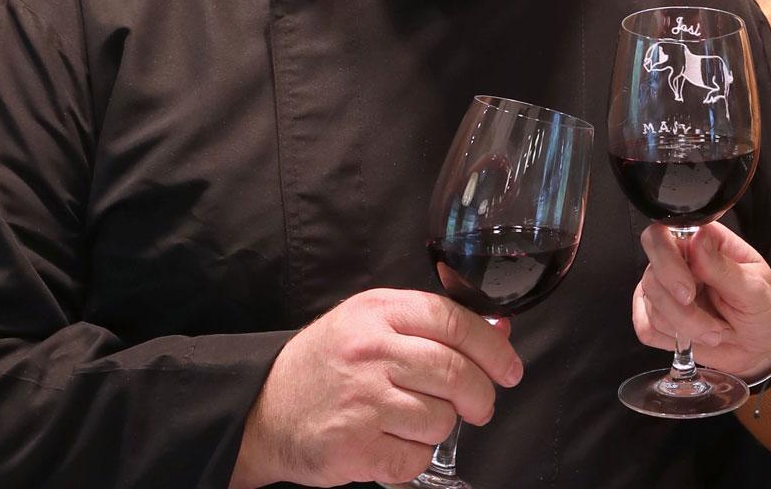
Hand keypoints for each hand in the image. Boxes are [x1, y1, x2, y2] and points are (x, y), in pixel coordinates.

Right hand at [229, 288, 522, 487]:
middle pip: (456, 373)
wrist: (261, 410)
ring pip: (441, 419)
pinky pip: (416, 458)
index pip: (454, 322)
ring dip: (439, 428)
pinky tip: (392, 444)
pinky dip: (414, 458)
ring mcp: (361, 400)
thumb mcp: (372, 325)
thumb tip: (500, 331)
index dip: (492, 348)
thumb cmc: (325, 366)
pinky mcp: (354, 446)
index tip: (509, 369)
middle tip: (480, 406)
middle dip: (480, 396)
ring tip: (414, 422)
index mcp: (378, 313)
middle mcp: (370, 352)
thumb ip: (434, 325)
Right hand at [632, 222, 770, 379]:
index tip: (688, 293)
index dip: (668, 262)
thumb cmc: (764, 310)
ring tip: (716, 331)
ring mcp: (665, 289)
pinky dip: (673, 338)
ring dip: (685, 327)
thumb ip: (723, 266)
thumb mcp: (754, 289)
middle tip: (711, 325)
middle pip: (652, 273)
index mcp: (704, 243)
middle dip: (680, 308)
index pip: (663, 235)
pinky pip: (646, 327)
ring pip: (651, 304)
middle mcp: (680, 261)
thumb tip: (698, 237)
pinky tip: (696, 336)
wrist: (762, 347)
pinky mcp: (657, 316)